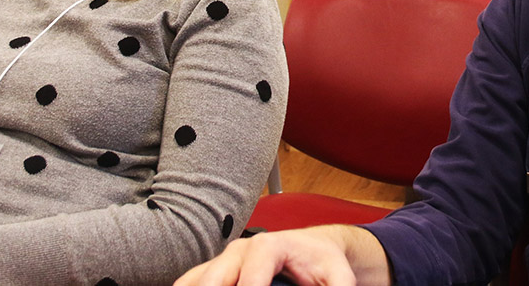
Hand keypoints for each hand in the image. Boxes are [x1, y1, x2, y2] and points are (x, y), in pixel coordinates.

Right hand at [175, 225, 387, 285]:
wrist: (313, 247)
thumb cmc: (322, 261)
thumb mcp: (338, 276)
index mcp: (268, 246)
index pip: (249, 282)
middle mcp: (239, 250)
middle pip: (213, 281)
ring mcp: (223, 260)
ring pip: (193, 282)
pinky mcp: (214, 271)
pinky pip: (190, 284)